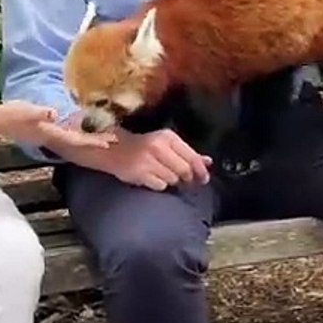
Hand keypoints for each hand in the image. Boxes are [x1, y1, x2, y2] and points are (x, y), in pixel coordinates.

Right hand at [0, 101, 117, 149]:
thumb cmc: (10, 114)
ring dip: (89, 138)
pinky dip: (79, 133)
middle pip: (78, 142)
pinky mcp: (46, 131)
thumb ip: (38, 113)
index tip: (108, 142)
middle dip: (95, 141)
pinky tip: (85, 129)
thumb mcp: (24, 111)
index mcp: (50, 133)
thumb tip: (53, 113)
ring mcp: (49, 135)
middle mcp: (52, 137)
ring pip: (74, 139)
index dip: (92, 141)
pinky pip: (67, 134)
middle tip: (116, 139)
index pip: (75, 140)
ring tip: (105, 135)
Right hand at [95, 126, 212, 190]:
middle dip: (186, 178)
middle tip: (182, 179)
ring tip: (161, 174)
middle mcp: (158, 146)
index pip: (192, 156)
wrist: (114, 149)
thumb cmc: (144, 147)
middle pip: (184, 170)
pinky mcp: (140, 173)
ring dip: (171, 181)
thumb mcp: (166, 144)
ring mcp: (148, 160)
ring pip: (172, 179)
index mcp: (168, 137)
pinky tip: (152, 178)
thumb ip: (188, 153)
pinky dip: (159, 185)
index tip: (203, 179)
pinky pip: (160, 185)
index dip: (200, 170)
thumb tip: (208, 162)